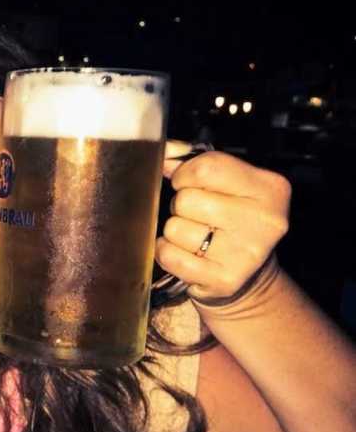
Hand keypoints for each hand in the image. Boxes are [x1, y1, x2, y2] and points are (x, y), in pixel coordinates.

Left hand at [156, 141, 290, 305]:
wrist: (250, 274)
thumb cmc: (232, 220)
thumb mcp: (228, 184)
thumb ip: (195, 161)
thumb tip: (163, 151)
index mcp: (269, 188)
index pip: (208, 166)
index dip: (186, 174)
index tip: (187, 182)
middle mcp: (264, 221)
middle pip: (187, 199)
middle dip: (180, 205)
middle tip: (196, 215)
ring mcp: (246, 253)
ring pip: (175, 228)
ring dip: (175, 231)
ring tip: (195, 236)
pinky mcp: (224, 279)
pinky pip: (171, 256)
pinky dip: (168, 253)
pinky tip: (185, 253)